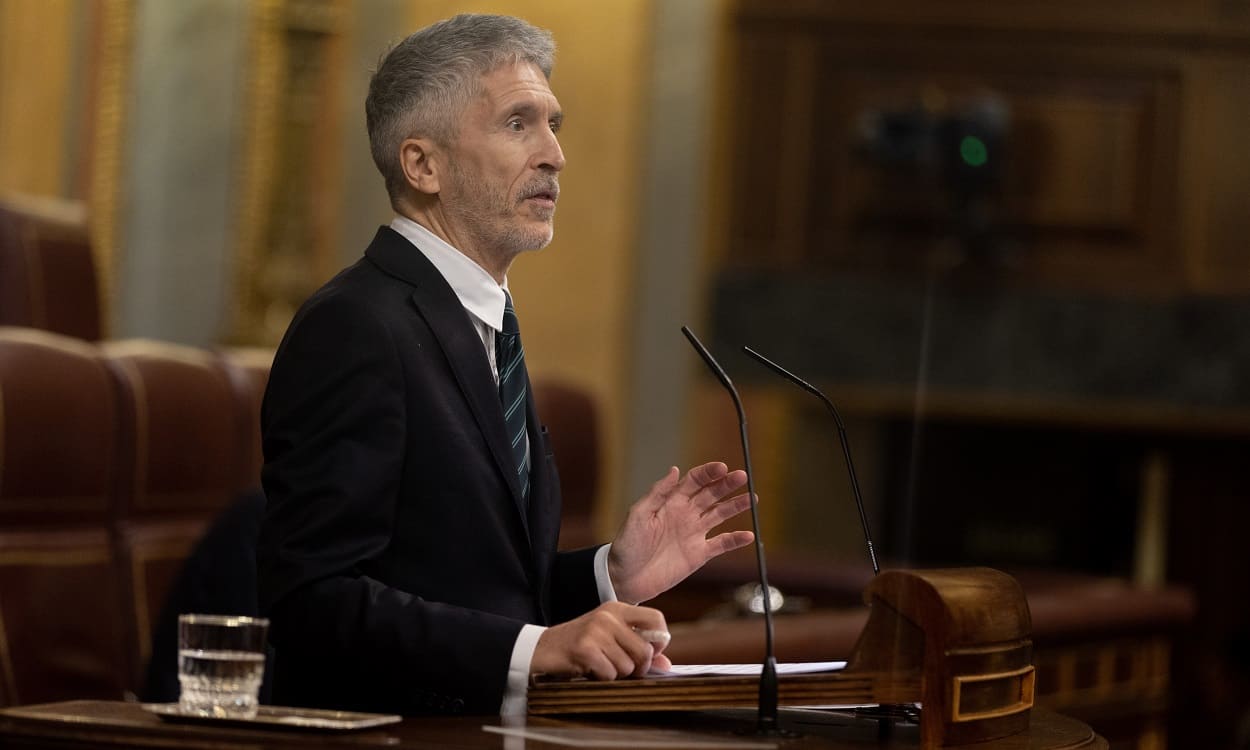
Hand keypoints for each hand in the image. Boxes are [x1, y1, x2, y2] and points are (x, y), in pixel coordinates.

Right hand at [531, 602, 671, 678]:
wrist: (541, 649)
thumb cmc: (580, 646)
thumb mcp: (610, 640)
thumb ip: (638, 648)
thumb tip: (667, 665)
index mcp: (617, 608)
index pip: (656, 619)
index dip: (659, 642)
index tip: (649, 653)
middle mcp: (608, 616)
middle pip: (645, 650)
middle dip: (637, 667)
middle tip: (619, 667)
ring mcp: (596, 630)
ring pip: (628, 666)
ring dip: (615, 674)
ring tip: (599, 665)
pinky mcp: (585, 648)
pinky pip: (609, 674)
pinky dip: (601, 678)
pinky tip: (588, 670)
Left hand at [607, 462, 754, 604]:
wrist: (625, 578)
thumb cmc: (627, 544)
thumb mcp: (638, 515)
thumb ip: (657, 493)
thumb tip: (674, 469)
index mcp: (671, 502)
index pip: (694, 481)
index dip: (708, 473)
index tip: (723, 467)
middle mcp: (686, 514)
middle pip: (711, 494)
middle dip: (727, 484)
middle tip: (742, 476)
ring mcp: (694, 533)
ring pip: (720, 515)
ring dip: (736, 506)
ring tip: (752, 498)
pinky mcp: (699, 554)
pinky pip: (721, 544)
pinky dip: (735, 540)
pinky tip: (748, 535)